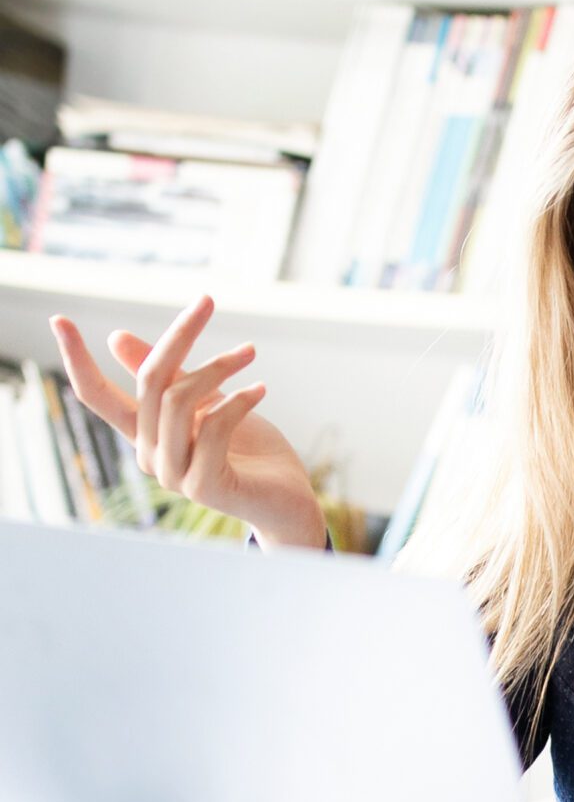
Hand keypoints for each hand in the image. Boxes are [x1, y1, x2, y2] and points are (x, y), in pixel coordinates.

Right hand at [48, 297, 324, 549]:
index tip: (58, 318)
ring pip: (179, 401)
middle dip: (179, 335)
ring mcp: (173, 474)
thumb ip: (169, 376)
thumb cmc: (248, 450)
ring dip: (218, 367)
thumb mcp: (207, 403)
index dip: (76, 359)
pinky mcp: (203, 486)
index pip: (97, 395)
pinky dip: (239, 400)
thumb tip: (114, 337)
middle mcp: (150, 454)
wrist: (287, 500)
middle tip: (207, 301)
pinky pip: (214, 427)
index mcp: (144, 433)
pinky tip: (261, 389)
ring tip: (249, 352)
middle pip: (150, 382)